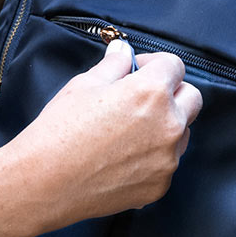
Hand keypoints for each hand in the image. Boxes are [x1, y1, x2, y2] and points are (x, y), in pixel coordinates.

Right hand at [0, 40, 201, 236]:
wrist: (44, 182)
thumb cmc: (59, 130)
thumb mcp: (84, 85)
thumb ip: (113, 66)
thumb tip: (123, 51)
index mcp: (151, 92)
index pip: (175, 66)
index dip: (154, 64)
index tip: (138, 71)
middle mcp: (169, 125)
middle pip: (191, 98)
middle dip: (172, 93)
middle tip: (141, 99)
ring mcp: (167, 159)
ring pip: (182, 133)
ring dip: (165, 126)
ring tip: (129, 132)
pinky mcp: (160, 186)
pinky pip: (167, 163)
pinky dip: (153, 158)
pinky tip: (123, 159)